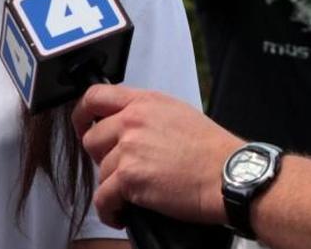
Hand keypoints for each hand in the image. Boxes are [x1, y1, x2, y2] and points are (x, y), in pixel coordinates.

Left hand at [73, 85, 242, 227]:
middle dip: (101, 158)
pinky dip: (109, 211)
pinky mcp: (129, 177)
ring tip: (131, 195)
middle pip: (91, 139)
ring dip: (113, 187)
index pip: (95, 96)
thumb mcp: (178, 114)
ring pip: (100, 172)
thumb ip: (147, 114)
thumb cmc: (212, 150)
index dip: (82, 114)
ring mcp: (129, 148)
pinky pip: (103, 199)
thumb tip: (127, 126)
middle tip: (118, 169)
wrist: (228, 175)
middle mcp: (133, 120)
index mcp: (145, 102)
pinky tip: (121, 214)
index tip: (84, 126)